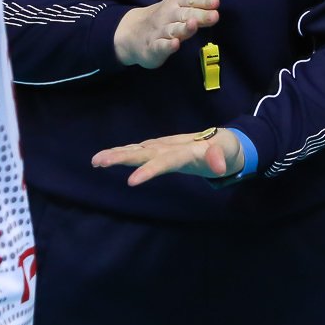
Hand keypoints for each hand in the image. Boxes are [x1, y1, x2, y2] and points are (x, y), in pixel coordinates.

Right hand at [94, 127, 243, 185]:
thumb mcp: (228, 153)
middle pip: (144, 152)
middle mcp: (171, 146)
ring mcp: (164, 147)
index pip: (166, 160)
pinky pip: (139, 151)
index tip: (131, 181)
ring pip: (138, 150)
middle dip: (122, 157)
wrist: (224, 142)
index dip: (149, 170)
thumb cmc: (226, 149)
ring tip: (96, 160)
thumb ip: (220, 157)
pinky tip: (107, 158)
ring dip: (117, 154)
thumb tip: (218, 167)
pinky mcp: (160, 151)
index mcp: (186, 149)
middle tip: (99, 161)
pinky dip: (123, 153)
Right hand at [115, 0, 232, 68]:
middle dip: (200, 15)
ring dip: (185, 28)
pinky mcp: (155, 48)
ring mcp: (161, 31)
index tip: (216, 1)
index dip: (204, 0)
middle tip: (214, 16)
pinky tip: (175, 44)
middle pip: (186, 14)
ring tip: (194, 24)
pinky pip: (161, 46)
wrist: (136, 31)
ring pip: (174, 30)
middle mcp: (170, 15)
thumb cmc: (170, 13)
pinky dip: (167, 46)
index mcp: (178, 2)